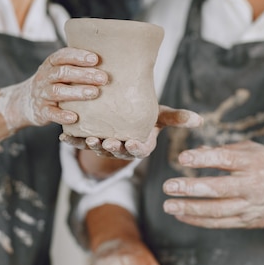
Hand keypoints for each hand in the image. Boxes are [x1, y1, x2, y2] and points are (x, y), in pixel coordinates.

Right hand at [0, 47, 107, 130]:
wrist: (24, 102)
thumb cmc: (52, 83)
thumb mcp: (58, 70)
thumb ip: (75, 66)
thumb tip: (108, 59)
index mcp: (50, 64)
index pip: (63, 56)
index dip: (78, 56)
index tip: (95, 59)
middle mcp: (45, 77)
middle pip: (63, 73)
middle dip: (84, 74)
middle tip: (103, 78)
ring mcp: (42, 94)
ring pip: (58, 92)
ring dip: (77, 92)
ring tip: (95, 93)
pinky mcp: (41, 111)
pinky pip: (51, 113)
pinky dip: (62, 115)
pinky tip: (74, 117)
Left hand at [61, 105, 202, 159]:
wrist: (122, 112)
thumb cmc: (144, 114)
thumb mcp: (160, 115)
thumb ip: (177, 118)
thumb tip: (200, 119)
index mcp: (139, 145)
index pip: (139, 151)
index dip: (136, 148)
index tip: (133, 143)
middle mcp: (121, 149)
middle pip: (116, 152)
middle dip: (112, 148)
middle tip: (108, 141)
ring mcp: (103, 146)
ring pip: (97, 149)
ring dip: (90, 145)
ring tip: (86, 138)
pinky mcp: (86, 140)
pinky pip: (78, 142)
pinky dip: (70, 140)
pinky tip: (63, 135)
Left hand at [163, 140, 263, 228]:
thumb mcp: (250, 150)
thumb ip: (223, 151)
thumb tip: (197, 150)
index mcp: (253, 163)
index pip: (225, 160)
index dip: (203, 159)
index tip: (182, 158)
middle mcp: (252, 186)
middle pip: (219, 189)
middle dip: (192, 188)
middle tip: (168, 186)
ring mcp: (250, 206)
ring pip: (217, 211)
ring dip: (191, 209)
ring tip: (169, 205)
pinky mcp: (247, 221)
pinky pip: (220, 223)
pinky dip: (198, 220)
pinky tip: (181, 215)